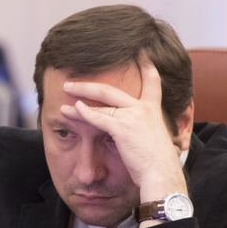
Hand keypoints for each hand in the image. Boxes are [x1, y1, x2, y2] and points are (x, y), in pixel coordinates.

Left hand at [60, 53, 187, 202]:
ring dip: (80, 100)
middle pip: (111, 90)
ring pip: (101, 103)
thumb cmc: (158, 164)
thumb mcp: (155, 141)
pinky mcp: (122, 128)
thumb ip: (144, 131)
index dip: (147, 66)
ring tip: (65, 97)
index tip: (142, 53)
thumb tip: (137, 136)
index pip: (153, 82)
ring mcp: (132, 116)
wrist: (161, 174)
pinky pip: (98, 117)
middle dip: (89, 85)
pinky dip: (83, 113)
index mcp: (153, 111)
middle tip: (72, 82)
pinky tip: (73, 109)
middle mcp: (143, 109)